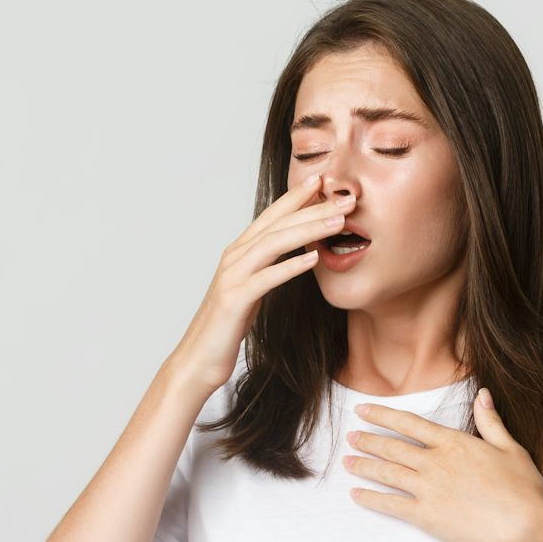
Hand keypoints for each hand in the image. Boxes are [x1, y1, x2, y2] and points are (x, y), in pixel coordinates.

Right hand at [166, 173, 358, 396]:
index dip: (296, 197)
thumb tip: (291, 258)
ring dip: (308, 230)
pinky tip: (314, 259)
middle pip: (277, 224)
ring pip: (273, 244)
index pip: (271, 217)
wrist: (197, 359)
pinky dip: (291, 266)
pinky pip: (267, 278)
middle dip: (312, 209)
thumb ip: (265, 270)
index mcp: (238, 253)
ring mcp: (232, 277)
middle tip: (344, 198)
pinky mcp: (235, 300)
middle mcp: (233, 258)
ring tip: (338, 223)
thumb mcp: (250, 292)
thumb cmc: (226, 328)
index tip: (322, 181)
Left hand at [343, 388, 542, 541]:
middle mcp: (435, 463)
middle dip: (368, 441)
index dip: (383, 416)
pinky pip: (389, 505)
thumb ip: (491, 422)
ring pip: (386, 473)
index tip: (363, 411)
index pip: (409, 424)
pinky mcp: (424, 516)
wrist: (521, 530)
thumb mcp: (512, 449)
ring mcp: (426, 489)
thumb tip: (483, 394)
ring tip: (346, 461)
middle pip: (392, 448)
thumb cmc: (522, 491)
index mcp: (454, 443)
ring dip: (363, 466)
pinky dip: (370, 499)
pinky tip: (356, 495)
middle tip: (350, 437)